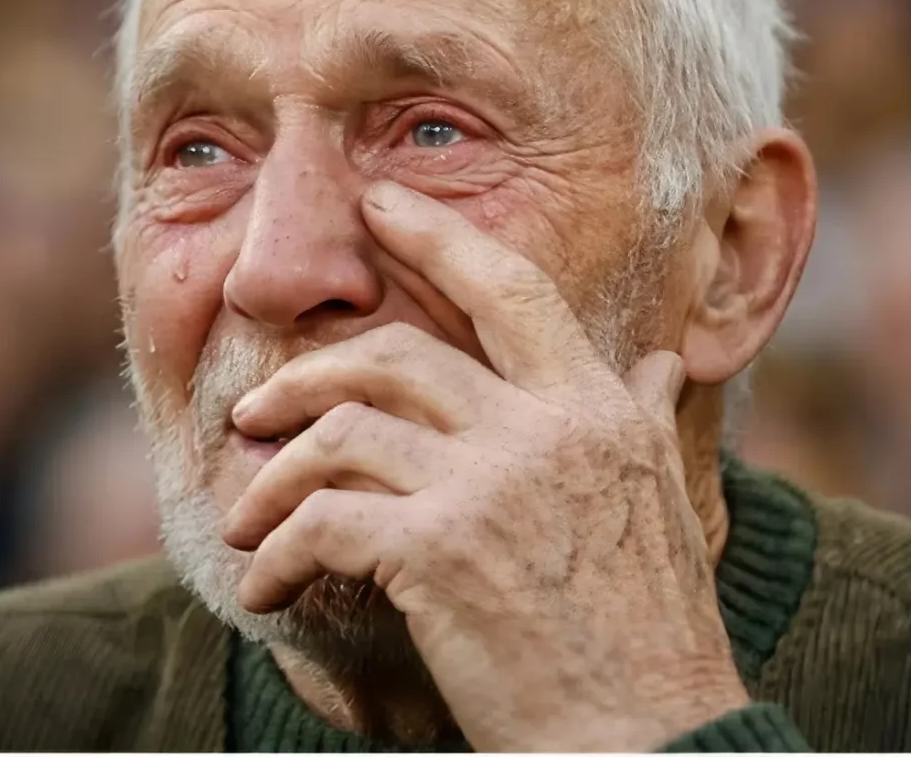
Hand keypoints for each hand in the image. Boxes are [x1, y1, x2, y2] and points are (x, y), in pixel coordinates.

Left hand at [222, 183, 748, 753]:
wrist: (648, 733)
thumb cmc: (652, 631)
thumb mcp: (662, 499)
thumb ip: (647, 419)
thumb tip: (662, 364)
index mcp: (597, 405)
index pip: (510, 289)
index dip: (438, 236)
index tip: (381, 206)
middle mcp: (544, 425)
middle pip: (397, 355)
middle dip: (308, 373)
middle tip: (258, 405)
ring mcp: (491, 482)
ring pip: (344, 431)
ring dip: (274, 476)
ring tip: (247, 518)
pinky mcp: (438, 550)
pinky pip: (322, 520)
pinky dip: (278, 550)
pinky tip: (267, 585)